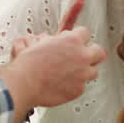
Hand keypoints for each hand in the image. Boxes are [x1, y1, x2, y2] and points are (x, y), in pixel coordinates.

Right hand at [0, 0, 103, 118]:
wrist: (24, 82)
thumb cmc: (29, 62)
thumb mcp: (40, 41)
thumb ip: (53, 39)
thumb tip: (53, 39)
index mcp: (72, 40)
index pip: (86, 33)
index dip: (78, 38)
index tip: (74, 42)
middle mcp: (81, 56)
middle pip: (99, 51)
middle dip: (93, 53)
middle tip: (84, 56)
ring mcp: (82, 74)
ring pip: (94, 71)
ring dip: (85, 71)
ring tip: (72, 73)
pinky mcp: (79, 89)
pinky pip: (82, 86)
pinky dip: (74, 86)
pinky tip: (62, 85)